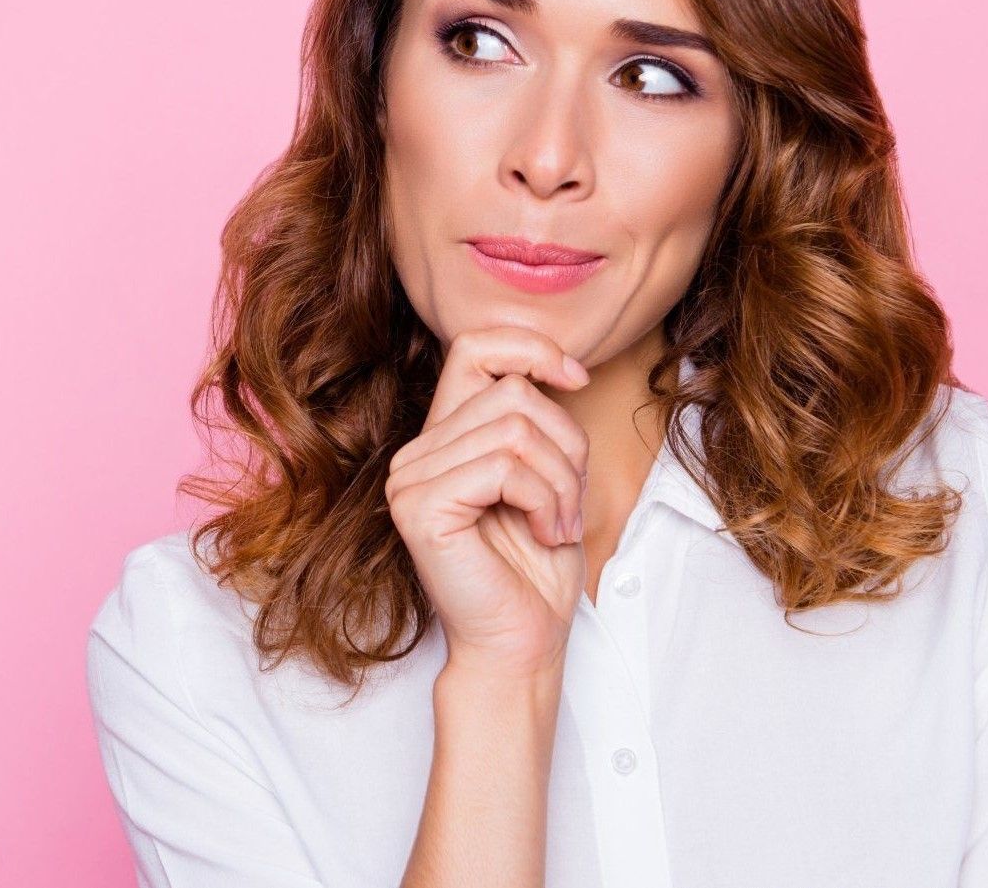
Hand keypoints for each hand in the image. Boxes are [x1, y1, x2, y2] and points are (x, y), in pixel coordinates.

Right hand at [384, 327, 590, 679]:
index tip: (576, 379)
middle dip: (565, 446)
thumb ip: (537, 419)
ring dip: (561, 481)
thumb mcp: (549, 472)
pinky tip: (544, 532)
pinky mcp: (420, 508)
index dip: (531, 347)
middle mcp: (418, 451)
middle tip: (569, 504)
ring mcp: (411, 479)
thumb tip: (562, 367)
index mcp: (445, 436)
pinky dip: (545, 499)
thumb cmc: (537, 565)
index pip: (475, 346)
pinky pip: (505, 468)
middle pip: (514, 393)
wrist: (522, 641)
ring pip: (516, 429)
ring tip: (558, 524)